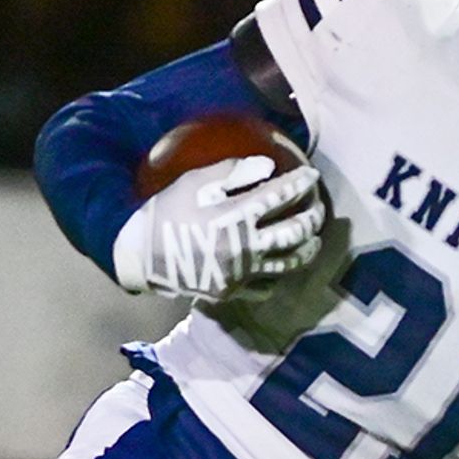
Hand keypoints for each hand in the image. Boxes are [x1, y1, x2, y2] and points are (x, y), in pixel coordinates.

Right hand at [112, 153, 326, 299]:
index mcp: (235, 215)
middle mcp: (245, 246)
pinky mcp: (234, 291)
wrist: (140, 257)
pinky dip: (279, 275)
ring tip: (314, 240)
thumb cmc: (164, 213)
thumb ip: (231, 172)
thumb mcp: (192, 183)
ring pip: (288, 263)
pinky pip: (266, 286)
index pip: (280, 196)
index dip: (300, 184)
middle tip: (319, 208)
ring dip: (306, 249)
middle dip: (313, 217)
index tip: (311, 176)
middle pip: (294, 232)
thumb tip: (268, 166)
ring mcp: (241, 273)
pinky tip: (282, 266)